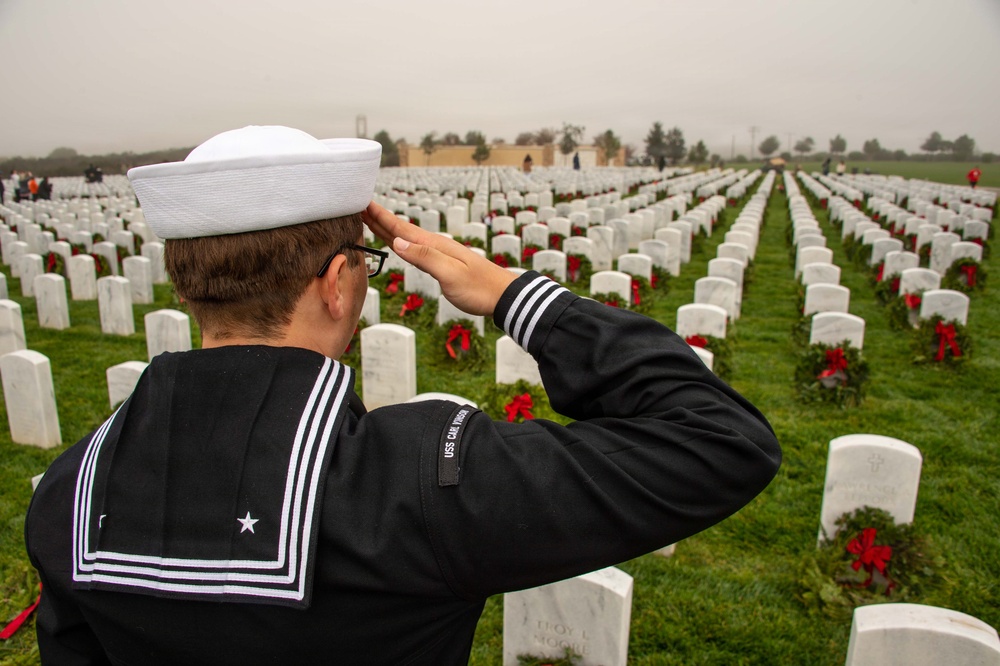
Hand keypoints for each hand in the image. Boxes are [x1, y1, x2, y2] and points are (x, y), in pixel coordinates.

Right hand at [362, 202, 515, 315]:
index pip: (401, 228)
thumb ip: (425, 257)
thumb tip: (398, 242)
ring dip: (386, 228)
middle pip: (400, 229)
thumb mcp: (450, 274)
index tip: (362, 203)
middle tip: (357, 205)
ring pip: (405, 237)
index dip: (380, 216)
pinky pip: (413, 248)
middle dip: (378, 218)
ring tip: (369, 218)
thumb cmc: (478, 288)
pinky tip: (396, 241)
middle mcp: (433, 245)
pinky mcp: (440, 263)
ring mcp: (437, 253)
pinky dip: (399, 241)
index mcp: (433, 245)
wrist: (501, 296)